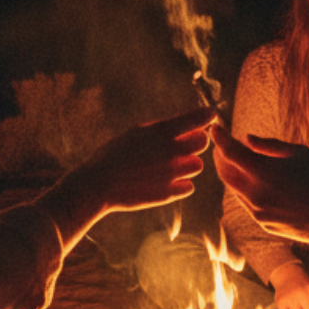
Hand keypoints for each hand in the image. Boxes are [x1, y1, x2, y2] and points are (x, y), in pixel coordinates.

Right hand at [42, 108, 213, 253]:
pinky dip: (181, 184)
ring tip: (170, 165)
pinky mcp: (170, 193)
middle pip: (202, 142)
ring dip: (188, 164)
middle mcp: (171, 151)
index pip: (197, 119)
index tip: (210, 115)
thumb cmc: (113, 154)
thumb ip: (162, 129)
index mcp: (161, 132)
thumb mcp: (136, 133)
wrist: (98, 185)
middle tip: (186, 144)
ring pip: (197, 166)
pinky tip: (167, 182)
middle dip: (197, 142)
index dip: (206, 115)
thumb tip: (183, 126)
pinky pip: (188, 187)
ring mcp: (172, 173)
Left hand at [212, 125, 308, 261]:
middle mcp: (256, 194)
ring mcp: (258, 212)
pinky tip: (256, 180)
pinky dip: (245, 188)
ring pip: (234, 189)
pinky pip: (247, 202)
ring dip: (232, 173)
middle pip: (225, 173)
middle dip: (220, 157)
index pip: (230, 152)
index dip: (220, 138)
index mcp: (264, 172)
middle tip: (222, 145)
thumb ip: (268, 146)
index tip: (215, 128)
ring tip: (239, 160)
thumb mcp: (299, 153)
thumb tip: (246, 139)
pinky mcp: (264, 223)